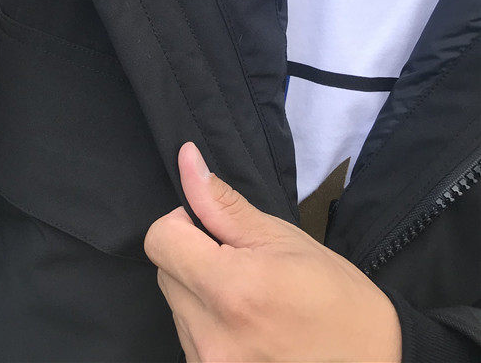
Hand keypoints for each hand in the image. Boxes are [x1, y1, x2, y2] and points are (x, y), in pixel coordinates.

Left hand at [143, 141, 401, 362]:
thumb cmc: (336, 300)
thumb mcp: (283, 238)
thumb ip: (222, 204)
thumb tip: (186, 159)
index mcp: (231, 290)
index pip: (159, 240)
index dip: (183, 223)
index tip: (216, 230)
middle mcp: (211, 336)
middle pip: (164, 272)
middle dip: (193, 256)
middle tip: (241, 263)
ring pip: (175, 305)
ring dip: (200, 292)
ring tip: (250, 298)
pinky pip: (188, 336)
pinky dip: (208, 323)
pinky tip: (247, 324)